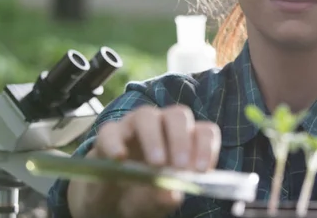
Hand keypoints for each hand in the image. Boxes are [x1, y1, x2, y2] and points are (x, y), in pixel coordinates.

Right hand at [69, 105, 220, 217]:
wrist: (111, 201)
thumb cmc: (144, 194)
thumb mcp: (157, 201)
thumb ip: (166, 197)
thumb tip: (171, 194)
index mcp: (184, 139)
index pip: (204, 131)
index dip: (206, 146)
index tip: (201, 170)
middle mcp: (162, 125)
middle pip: (178, 115)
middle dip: (181, 138)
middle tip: (179, 166)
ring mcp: (135, 126)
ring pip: (147, 115)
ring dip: (153, 137)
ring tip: (155, 164)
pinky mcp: (109, 134)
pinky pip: (112, 130)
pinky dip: (116, 142)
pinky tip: (120, 158)